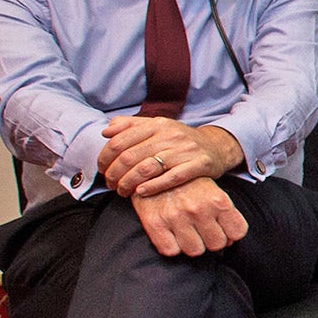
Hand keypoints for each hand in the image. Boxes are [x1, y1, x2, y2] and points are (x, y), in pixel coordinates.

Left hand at [100, 117, 241, 196]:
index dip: (105, 157)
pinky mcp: (199, 165)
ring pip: (147, 168)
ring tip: (123, 191)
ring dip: (129, 183)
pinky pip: (172, 178)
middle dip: (115, 174)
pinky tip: (141, 192)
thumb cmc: (180, 140)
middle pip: (130, 156)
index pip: (120, 141)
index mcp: (156, 124)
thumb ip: (131, 126)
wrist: (216, 147)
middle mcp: (170, 135)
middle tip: (110, 184)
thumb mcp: (157, 127)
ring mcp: (185, 150)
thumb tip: (106, 132)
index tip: (102, 169)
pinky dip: (153, 186)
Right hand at [131, 177, 247, 256]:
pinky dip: (171, 246)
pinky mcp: (155, 223)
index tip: (222, 229)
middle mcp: (199, 209)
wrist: (152, 168)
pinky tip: (171, 234)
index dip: (230, 233)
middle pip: (217, 244)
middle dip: (211, 239)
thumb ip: (225, 213)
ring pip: (195, 251)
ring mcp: (176, 217)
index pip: (237, 232)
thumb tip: (230, 241)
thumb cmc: (187, 182)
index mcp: (218, 200)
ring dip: (192, 244)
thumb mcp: (213, 190)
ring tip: (186, 231)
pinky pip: (170, 251)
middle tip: (202, 229)